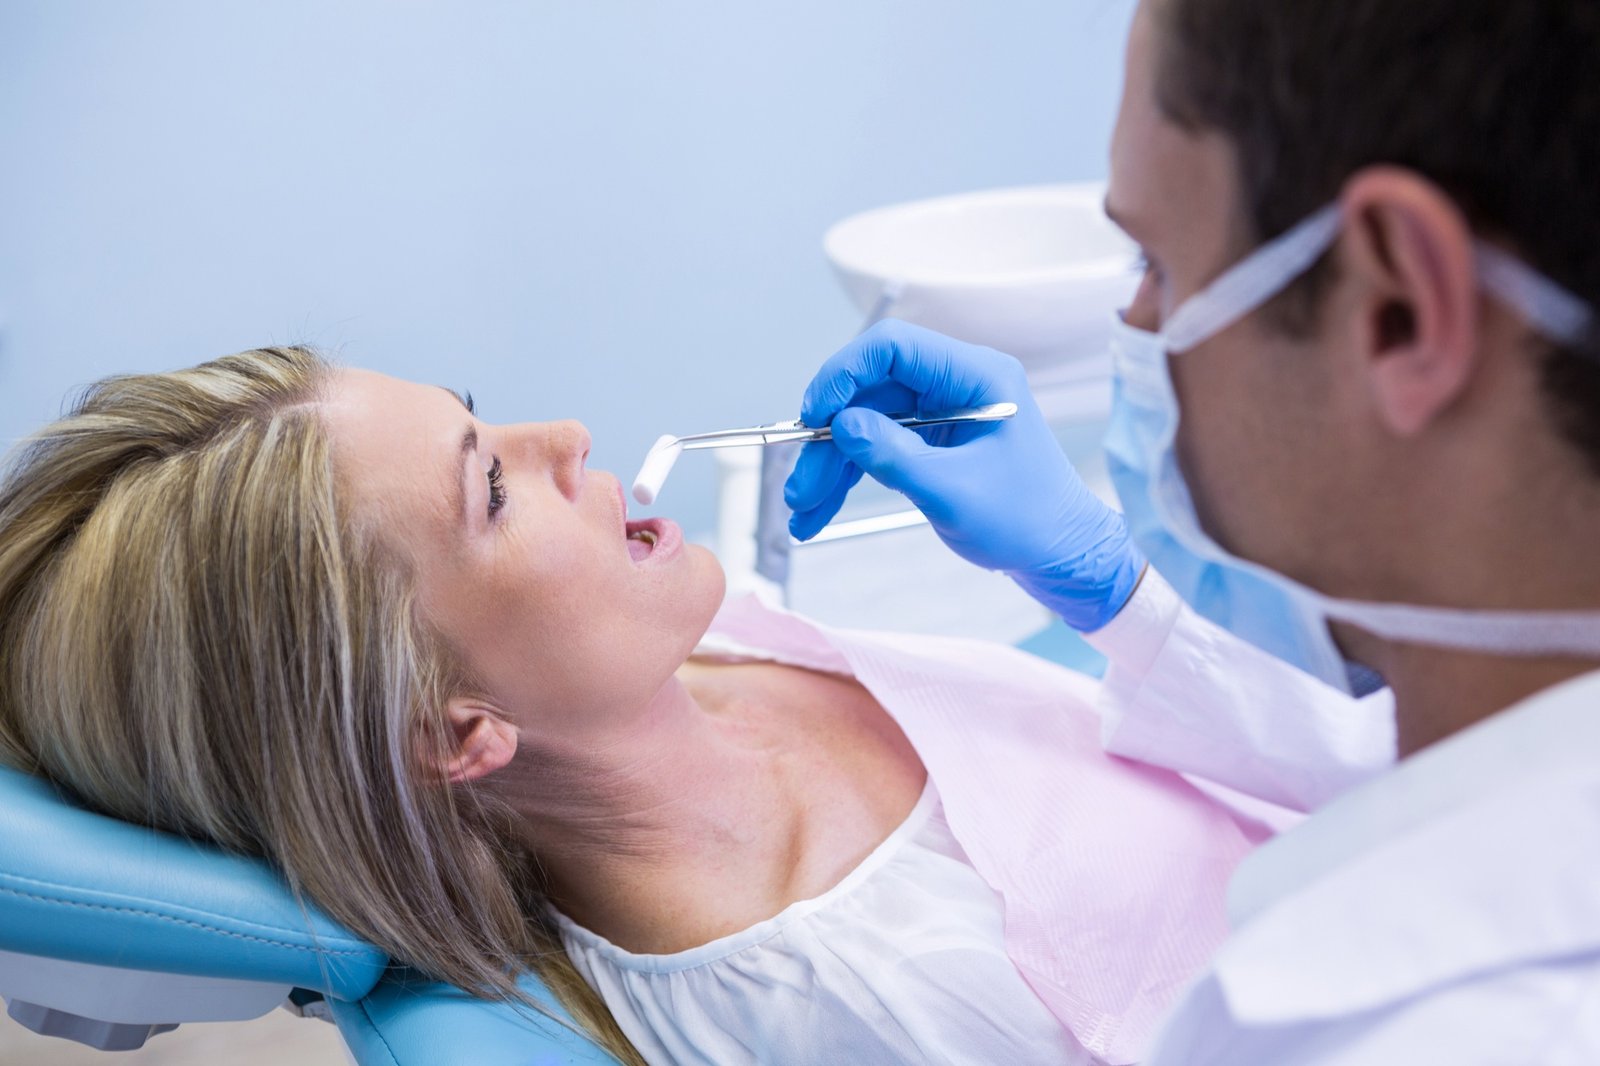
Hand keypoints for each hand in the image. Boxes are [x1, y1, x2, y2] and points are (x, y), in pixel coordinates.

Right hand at [784, 319, 1145, 631]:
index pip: (894, 346)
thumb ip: (894, 456)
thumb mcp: (954, 493)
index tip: (813, 415)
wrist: (1060, 555)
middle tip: (799, 486)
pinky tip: (819, 511)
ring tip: (801, 511)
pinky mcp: (931, 441)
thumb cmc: (1026, 522)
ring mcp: (941, 413)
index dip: (844, 373)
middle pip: (870, 391)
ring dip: (829, 466)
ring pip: (865, 423)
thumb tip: (841, 424)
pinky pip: (877, 447)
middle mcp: (956, 385)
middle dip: (828, 439)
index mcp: (976, 376)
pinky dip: (847, 477)